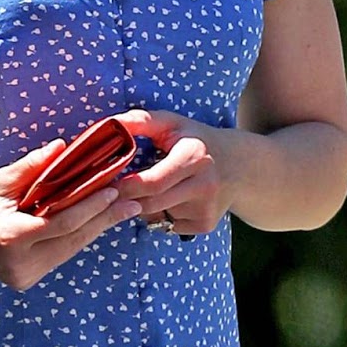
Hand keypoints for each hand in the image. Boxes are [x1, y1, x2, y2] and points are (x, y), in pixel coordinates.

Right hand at [0, 140, 141, 290]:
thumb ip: (32, 167)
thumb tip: (64, 148)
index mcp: (11, 237)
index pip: (63, 221)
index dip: (92, 206)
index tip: (115, 191)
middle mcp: (19, 263)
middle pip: (73, 240)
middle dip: (104, 220)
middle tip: (133, 204)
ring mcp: (22, 277)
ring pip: (70, 250)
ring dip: (95, 230)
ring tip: (121, 212)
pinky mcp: (25, 281)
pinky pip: (58, 256)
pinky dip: (76, 238)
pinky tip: (95, 224)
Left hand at [113, 109, 234, 236]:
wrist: (239, 167)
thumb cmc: (196, 140)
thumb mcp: (173, 123)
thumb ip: (140, 121)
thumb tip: (110, 125)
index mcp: (194, 157)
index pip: (152, 183)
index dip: (125, 186)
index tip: (108, 182)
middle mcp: (204, 186)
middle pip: (150, 204)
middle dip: (127, 199)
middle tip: (113, 191)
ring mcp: (206, 208)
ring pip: (156, 216)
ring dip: (143, 206)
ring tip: (150, 188)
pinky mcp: (206, 225)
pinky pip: (168, 225)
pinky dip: (160, 216)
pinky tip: (170, 199)